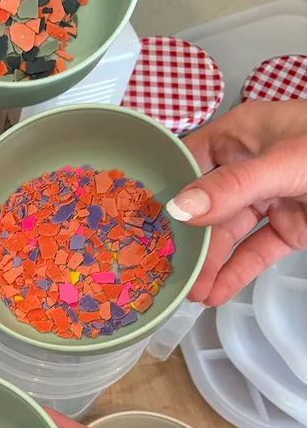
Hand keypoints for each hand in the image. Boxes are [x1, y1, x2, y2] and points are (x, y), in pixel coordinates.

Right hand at [165, 100, 306, 305]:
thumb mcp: (286, 163)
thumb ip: (232, 187)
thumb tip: (179, 208)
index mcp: (242, 134)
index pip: (188, 160)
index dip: (164, 188)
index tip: (137, 221)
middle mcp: (249, 166)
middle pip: (204, 205)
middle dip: (186, 240)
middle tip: (162, 270)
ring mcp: (271, 198)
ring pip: (228, 234)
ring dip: (209, 264)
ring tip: (188, 293)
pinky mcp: (290, 228)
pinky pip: (255, 252)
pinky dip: (236, 273)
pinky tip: (215, 294)